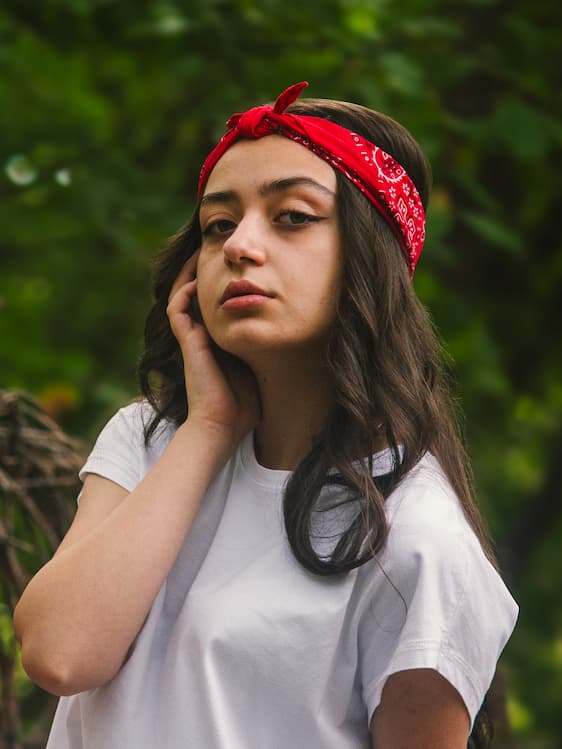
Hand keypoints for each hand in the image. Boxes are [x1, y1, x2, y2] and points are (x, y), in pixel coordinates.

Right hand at [166, 251, 260, 449]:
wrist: (224, 425)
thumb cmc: (246, 405)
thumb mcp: (261, 367)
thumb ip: (268, 350)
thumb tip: (295, 333)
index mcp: (219, 340)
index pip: (217, 303)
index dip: (223, 283)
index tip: (239, 266)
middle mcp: (203, 336)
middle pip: (198, 294)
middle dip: (205, 271)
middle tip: (215, 249)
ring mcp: (193, 339)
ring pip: (182, 296)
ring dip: (189, 275)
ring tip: (201, 253)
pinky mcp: (188, 343)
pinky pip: (178, 309)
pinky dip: (184, 291)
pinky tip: (197, 277)